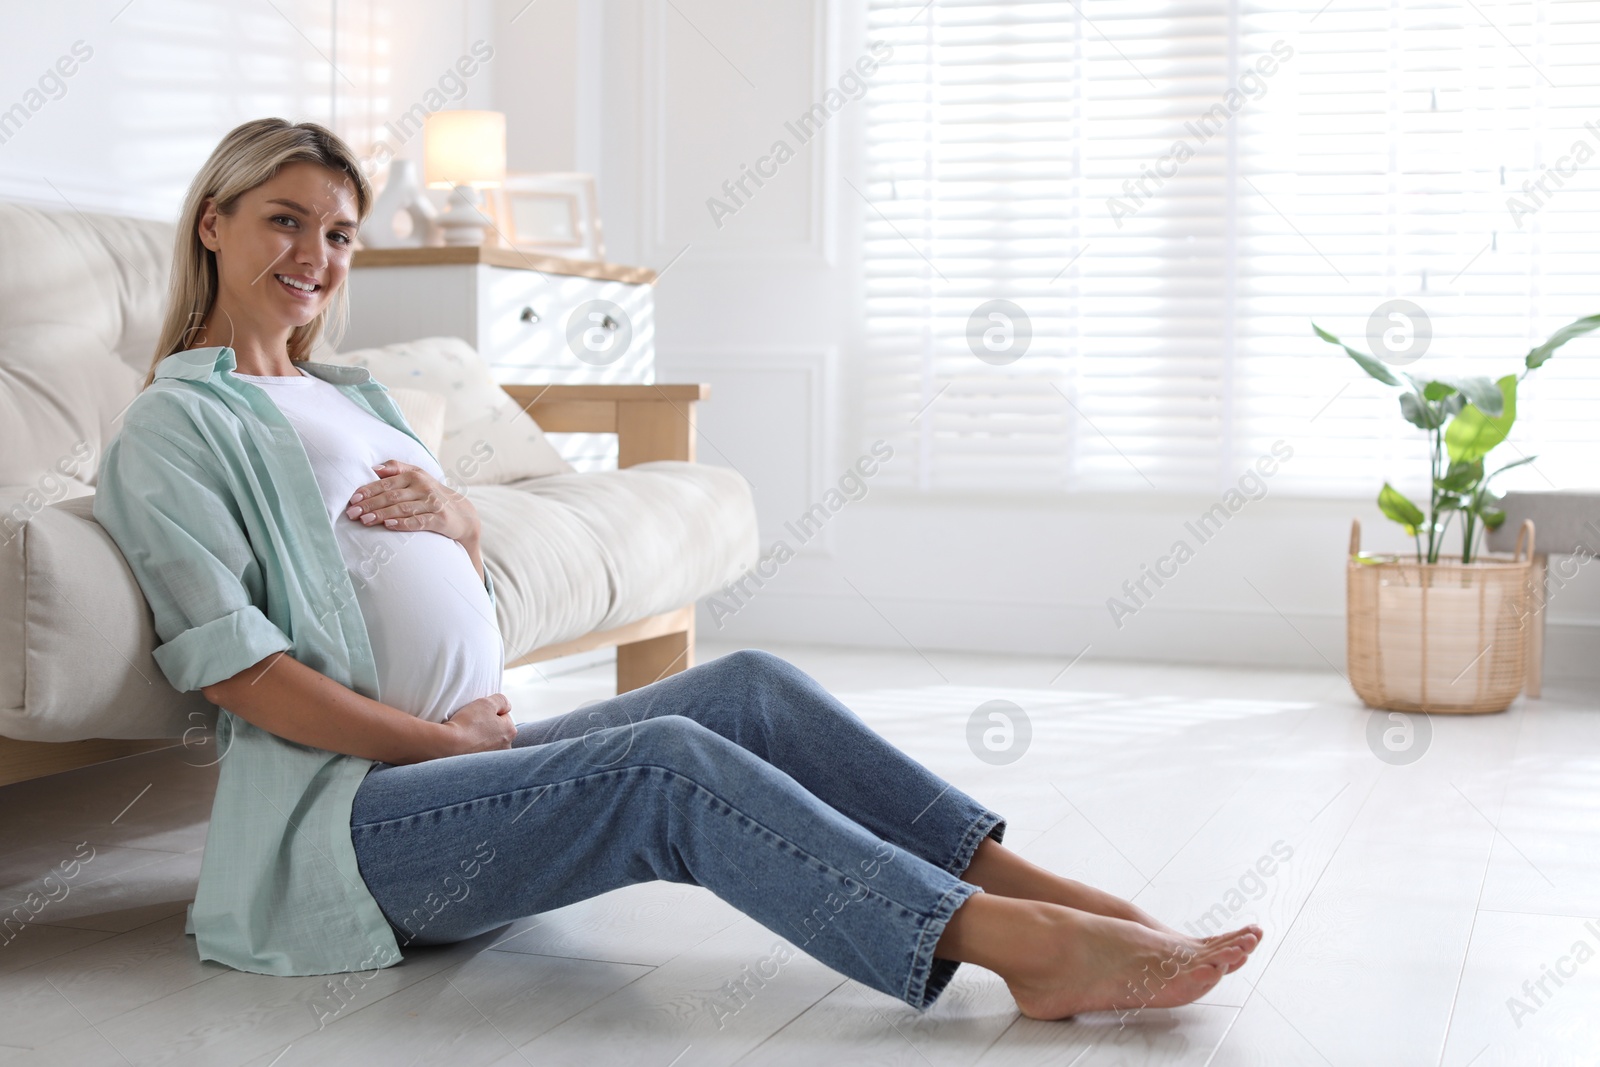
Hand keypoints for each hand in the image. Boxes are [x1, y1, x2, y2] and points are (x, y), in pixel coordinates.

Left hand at [346, 459, 480, 546]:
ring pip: (402, 509)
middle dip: (370, 504)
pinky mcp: (440, 519)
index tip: (353, 499)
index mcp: (415, 475)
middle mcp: (424, 487)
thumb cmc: (432, 495)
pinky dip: (403, 523)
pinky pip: (418, 522)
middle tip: (353, 513)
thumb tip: (374, 468)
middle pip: (392, 496)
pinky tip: (388, 525)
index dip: (368, 490)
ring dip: (381, 515)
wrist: (462, 514)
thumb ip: (397, 469)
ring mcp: (433, 503)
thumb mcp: (418, 476)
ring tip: (364, 521)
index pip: (387, 483)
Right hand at [438, 693, 515, 756]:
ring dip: (480, 738)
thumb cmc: (468, 723)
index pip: (503, 716)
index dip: (489, 712)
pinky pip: (478, 753)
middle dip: (486, 726)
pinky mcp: (482, 767)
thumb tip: (506, 707)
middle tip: (472, 724)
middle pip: (496, 730)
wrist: (448, 746)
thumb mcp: (487, 703)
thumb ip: (501, 701)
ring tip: (467, 735)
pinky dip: (473, 749)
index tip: (477, 715)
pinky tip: (465, 746)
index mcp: (510, 731)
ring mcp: (493, 758)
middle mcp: (506, 747)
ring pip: (488, 742)